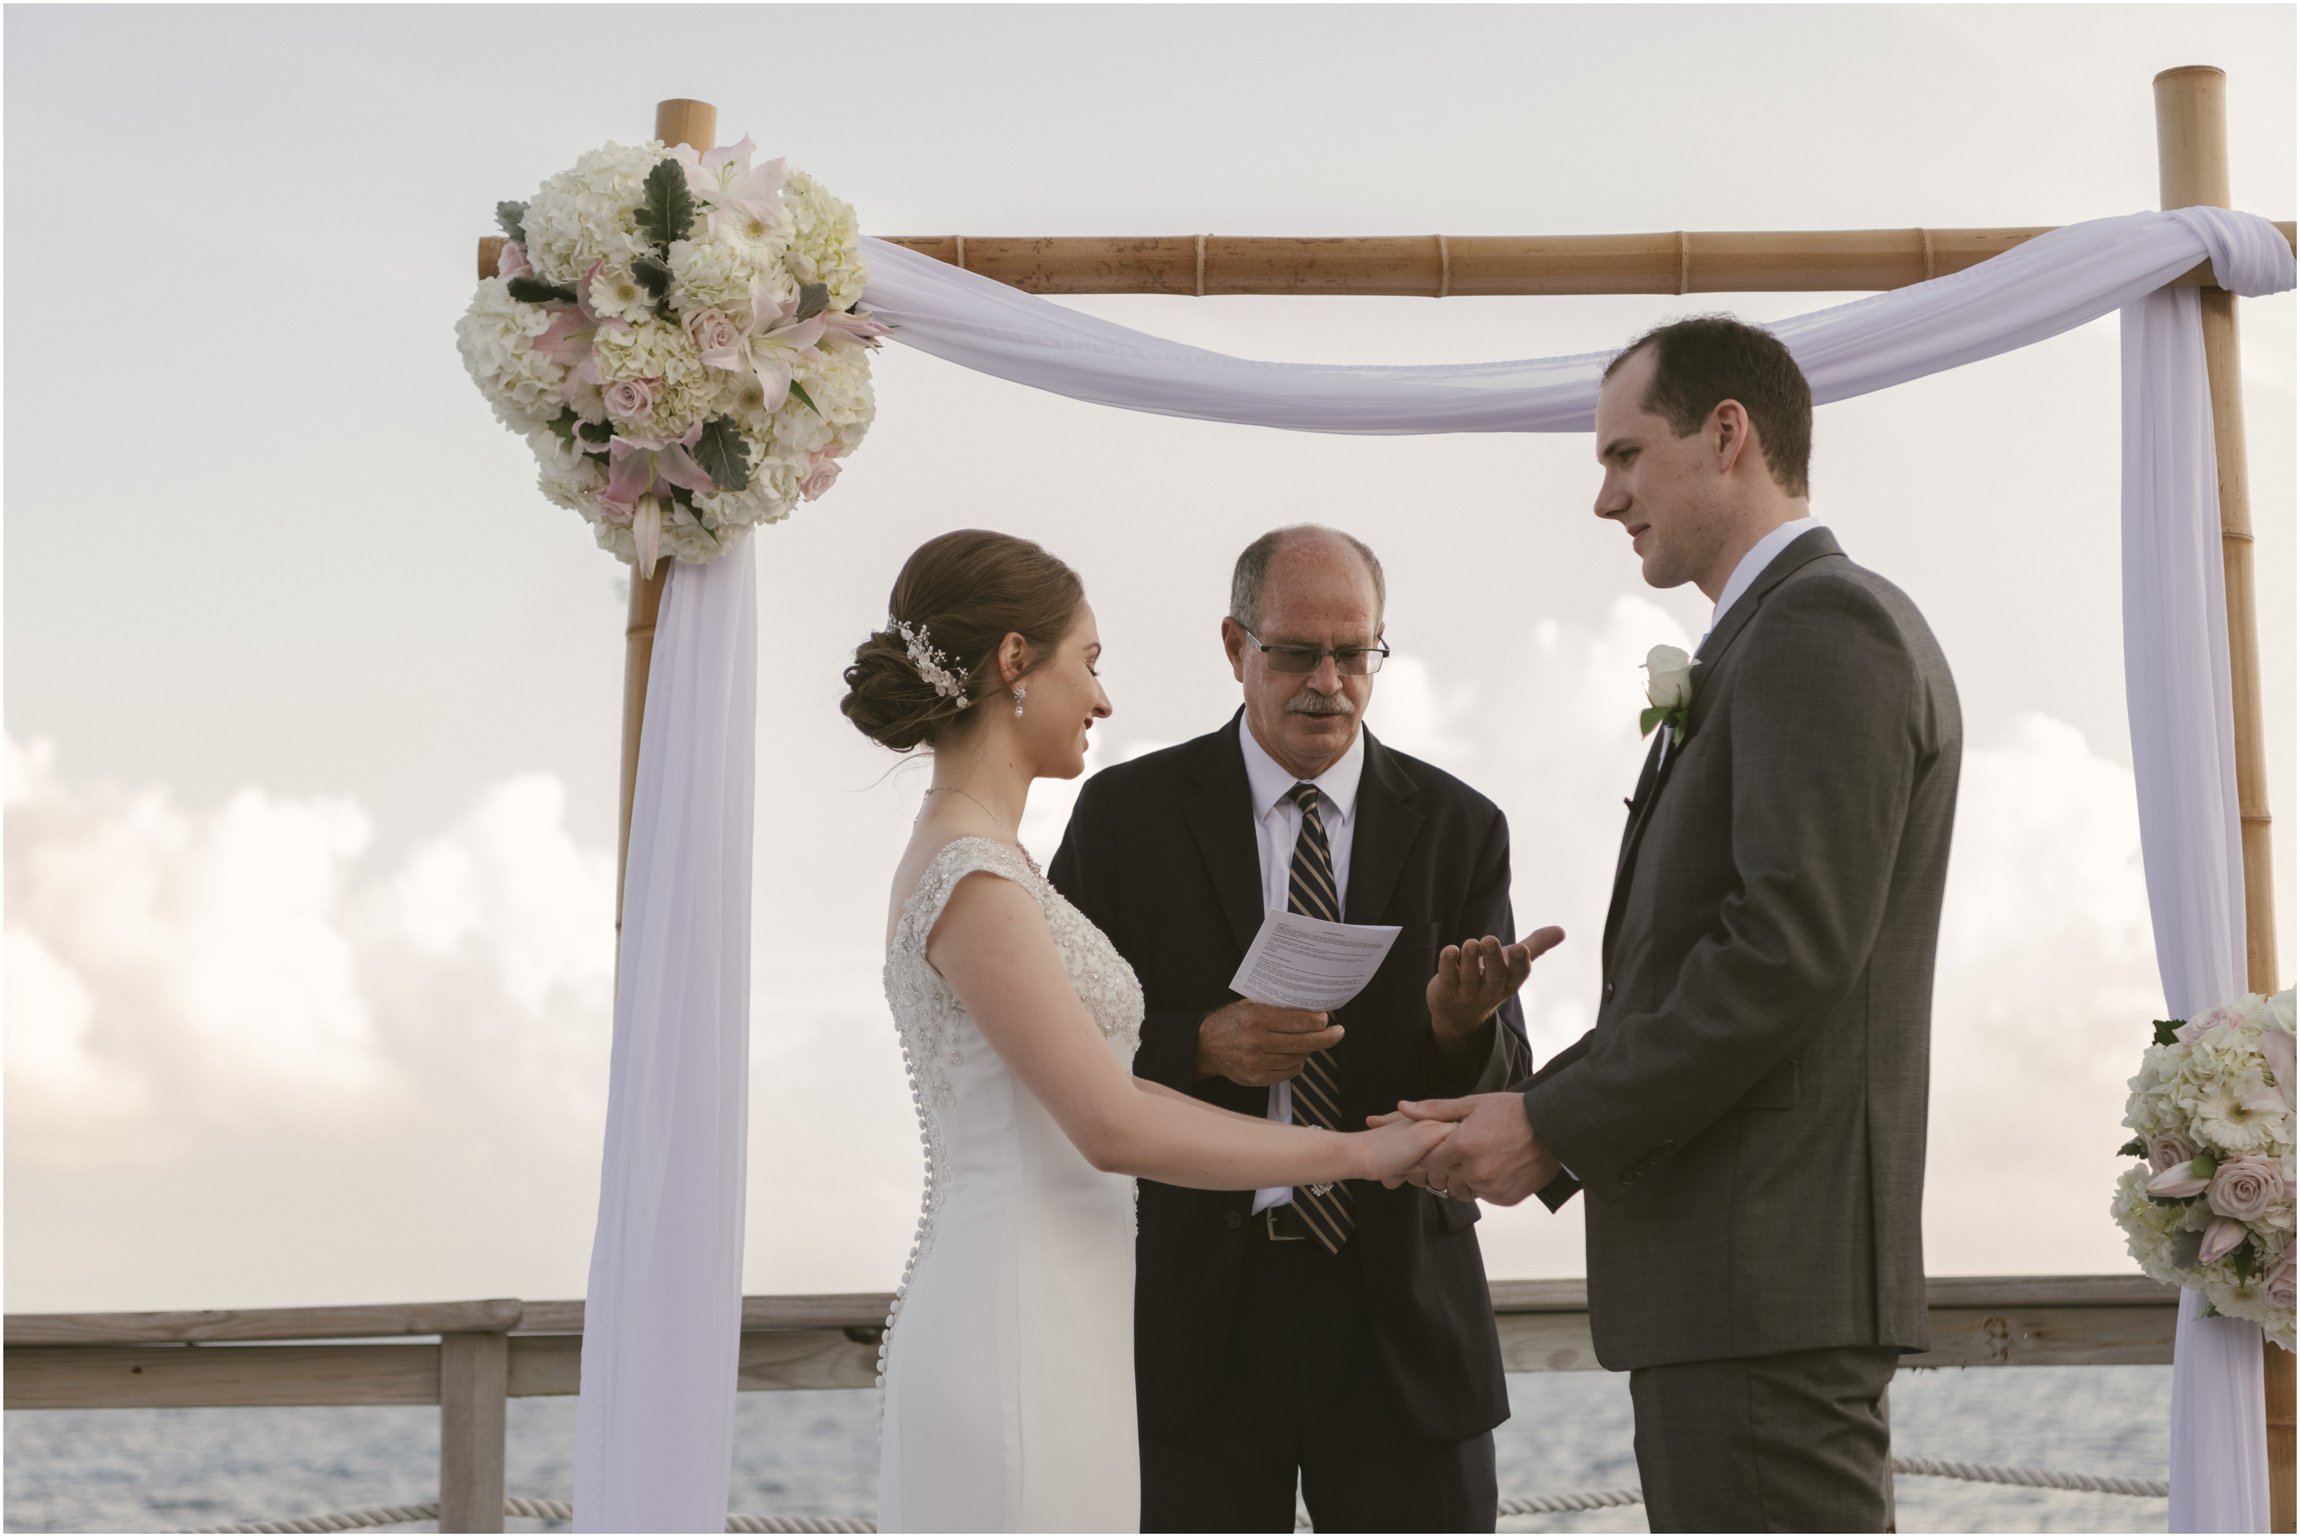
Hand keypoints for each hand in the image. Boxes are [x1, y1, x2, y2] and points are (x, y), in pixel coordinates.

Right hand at [1195, 999, 1343, 1086]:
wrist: (1205, 1047)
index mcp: (1257, 1018)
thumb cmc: (1229, 1023)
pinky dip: (1297, 1064)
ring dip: (1308, 1051)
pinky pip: (1289, 1073)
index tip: (1325, 1019)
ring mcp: (1258, 1063)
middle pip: (1304, 1043)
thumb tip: (1307, 1007)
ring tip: (1308, 1042)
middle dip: (1326, 1038)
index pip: (1300, 1021)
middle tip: (1337, 1033)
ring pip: (1299, 1059)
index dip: (1318, 1021)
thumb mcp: (1249, 1005)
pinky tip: (1294, 1056)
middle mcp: (1257, 1041)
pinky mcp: (1257, 1078)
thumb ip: (1275, 1006)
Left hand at [1368, 1092, 1559, 1206]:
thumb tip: (1401, 1107)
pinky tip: (1497, 1166)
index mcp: (1462, 1146)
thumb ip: (1434, 1110)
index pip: (1426, 1160)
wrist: (1553, 1128)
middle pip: (1443, 1176)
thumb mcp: (1471, 1104)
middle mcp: (1475, 1171)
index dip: (1427, 1155)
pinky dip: (1485, 1184)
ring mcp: (1491, 1188)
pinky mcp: (1505, 1199)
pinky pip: (1484, 1195)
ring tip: (1481, 1156)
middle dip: (1446, 1165)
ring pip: (1463, 1188)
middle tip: (1462, 1150)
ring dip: (1465, 1177)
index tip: (1431, 1150)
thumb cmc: (1511, 1111)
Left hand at [1425, 927, 1564, 1034]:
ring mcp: (1467, 992)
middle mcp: (1490, 989)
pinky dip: (1447, 965)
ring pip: (1469, 977)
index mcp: (1510, 981)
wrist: (1459, 1014)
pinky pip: (1446, 978)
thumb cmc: (1492, 980)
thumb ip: (1535, 946)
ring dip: (1469, 959)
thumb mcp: (1513, 964)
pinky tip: (1449, 951)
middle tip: (1489, 939)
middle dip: (1493, 958)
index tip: (1521, 948)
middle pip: (1494, 975)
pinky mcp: (1446, 991)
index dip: (1520, 962)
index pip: (1519, 974)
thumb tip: (1562, 931)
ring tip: (1471, 943)